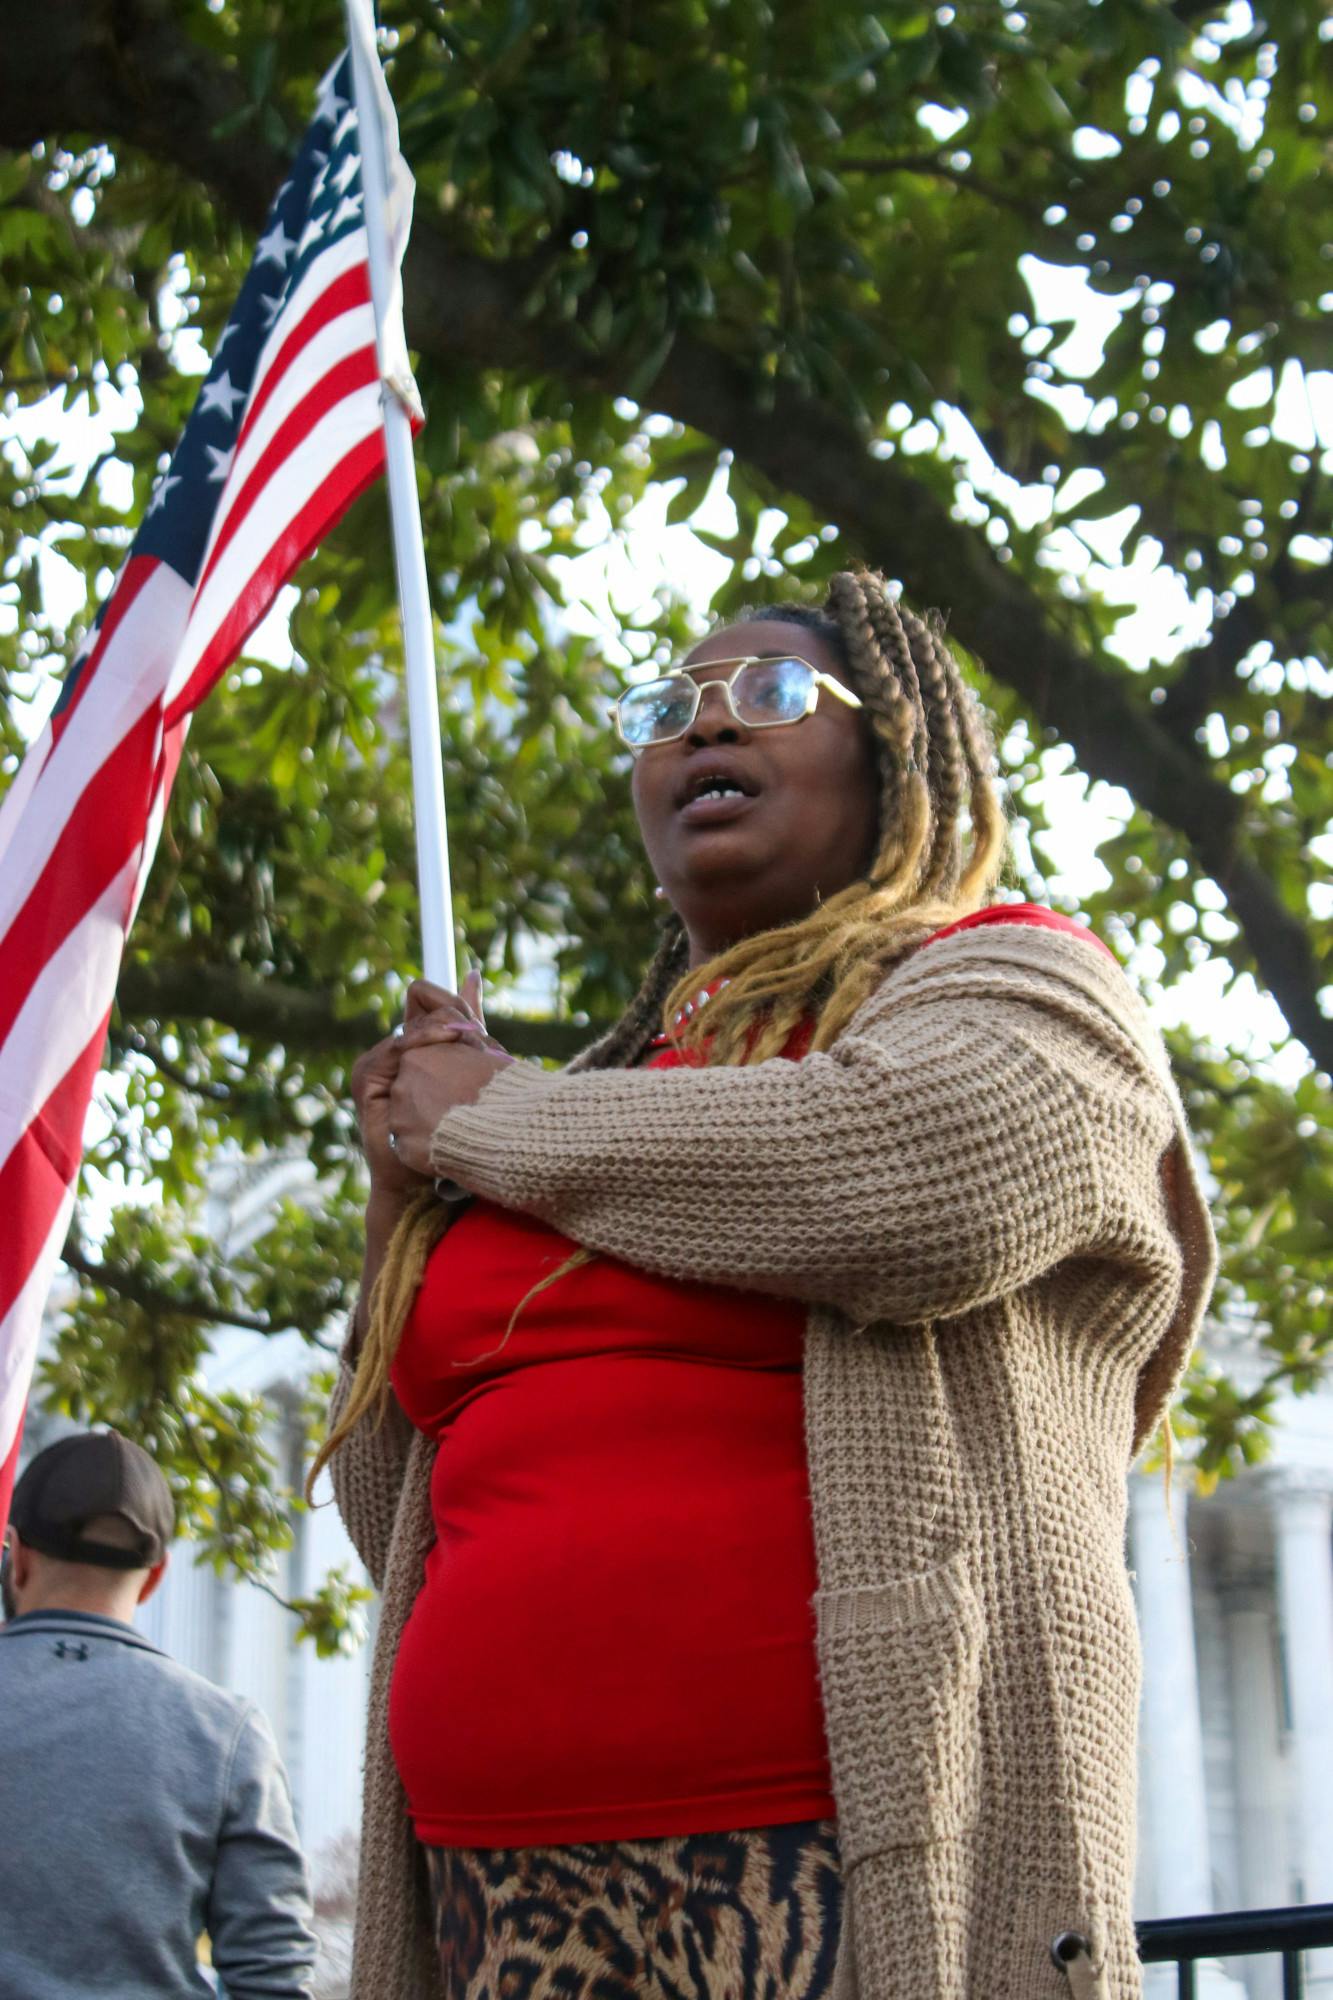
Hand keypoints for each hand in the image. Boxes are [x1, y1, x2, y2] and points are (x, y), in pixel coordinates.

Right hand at [352, 969, 509, 1195]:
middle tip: (484, 1041)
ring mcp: (378, 1063)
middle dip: (459, 1021)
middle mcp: (393, 1050)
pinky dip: (427, 1042)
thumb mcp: (468, 1070)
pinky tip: (454, 1043)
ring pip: (416, 1025)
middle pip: (425, 1006)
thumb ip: (468, 1025)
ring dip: (448, 1033)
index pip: (431, 1000)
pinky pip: (399, 1046)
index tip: (481, 1029)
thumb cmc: (452, 1134)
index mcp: (414, 1044)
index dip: (458, 1006)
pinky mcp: (366, 1077)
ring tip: (476, 1045)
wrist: (426, 1183)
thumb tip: (472, 974)